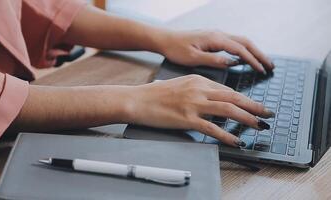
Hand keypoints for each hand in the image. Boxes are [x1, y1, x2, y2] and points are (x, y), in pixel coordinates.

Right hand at [126, 75, 274, 146]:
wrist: (138, 99)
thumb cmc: (156, 94)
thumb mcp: (180, 85)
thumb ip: (198, 90)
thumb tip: (213, 101)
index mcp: (198, 80)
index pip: (227, 90)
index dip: (244, 99)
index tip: (255, 105)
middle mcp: (199, 90)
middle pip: (234, 97)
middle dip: (254, 106)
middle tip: (268, 114)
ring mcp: (194, 104)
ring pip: (228, 110)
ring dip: (248, 118)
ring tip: (260, 125)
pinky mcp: (187, 119)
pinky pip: (212, 128)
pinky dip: (227, 135)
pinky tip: (236, 141)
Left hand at [159, 30, 274, 73]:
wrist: (165, 39)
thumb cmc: (176, 49)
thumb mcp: (193, 58)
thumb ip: (213, 60)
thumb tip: (232, 63)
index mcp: (215, 39)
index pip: (240, 49)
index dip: (252, 60)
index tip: (262, 70)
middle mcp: (218, 34)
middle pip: (246, 43)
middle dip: (260, 54)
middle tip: (271, 67)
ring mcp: (216, 35)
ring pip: (241, 42)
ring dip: (254, 52)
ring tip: (263, 63)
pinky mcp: (213, 39)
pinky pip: (233, 43)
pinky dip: (244, 50)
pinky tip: (245, 59)